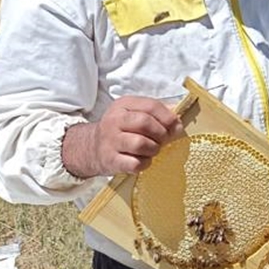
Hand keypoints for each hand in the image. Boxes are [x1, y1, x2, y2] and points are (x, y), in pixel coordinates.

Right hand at [62, 96, 182, 177]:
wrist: (91, 148)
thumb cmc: (121, 130)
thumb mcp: (134, 113)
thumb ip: (156, 114)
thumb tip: (177, 122)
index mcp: (123, 105)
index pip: (151, 106)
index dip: (168, 117)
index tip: (175, 126)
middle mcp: (114, 120)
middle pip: (145, 123)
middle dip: (161, 134)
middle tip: (164, 140)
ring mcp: (110, 141)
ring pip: (140, 144)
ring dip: (154, 149)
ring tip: (152, 150)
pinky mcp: (110, 160)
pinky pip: (135, 163)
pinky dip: (145, 163)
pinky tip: (143, 160)